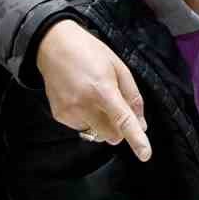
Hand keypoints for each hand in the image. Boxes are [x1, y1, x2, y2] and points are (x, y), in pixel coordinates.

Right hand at [36, 21, 151, 161]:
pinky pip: (82, 128)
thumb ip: (132, 96)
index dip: (136, 139)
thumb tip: (141, 123)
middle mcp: (84, 104)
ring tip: (93, 98)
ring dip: (102, 124)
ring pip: (97, 134)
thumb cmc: (89, 52)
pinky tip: (81, 99)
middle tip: (114, 107)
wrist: (53, 45)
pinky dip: (87, 119)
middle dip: (118, 128)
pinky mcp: (60, 116)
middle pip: (112, 135)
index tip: (145, 154)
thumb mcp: (118, 67)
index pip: (123, 120)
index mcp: (103, 89)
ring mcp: (70, 112)